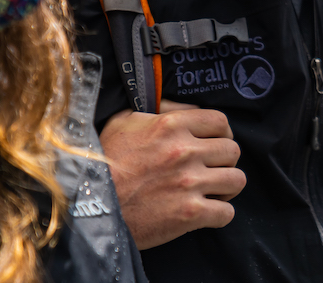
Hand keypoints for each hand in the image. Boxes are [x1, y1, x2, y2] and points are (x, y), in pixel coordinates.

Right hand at [99, 99, 246, 249]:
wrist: (86, 206)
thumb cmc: (102, 163)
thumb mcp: (124, 122)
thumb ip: (158, 111)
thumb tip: (184, 108)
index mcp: (171, 125)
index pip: (220, 121)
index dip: (222, 133)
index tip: (216, 143)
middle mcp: (185, 151)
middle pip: (232, 150)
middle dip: (225, 160)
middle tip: (212, 169)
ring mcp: (190, 183)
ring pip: (237, 180)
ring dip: (227, 187)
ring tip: (213, 190)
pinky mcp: (189, 214)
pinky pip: (226, 212)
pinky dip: (220, 214)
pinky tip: (207, 212)